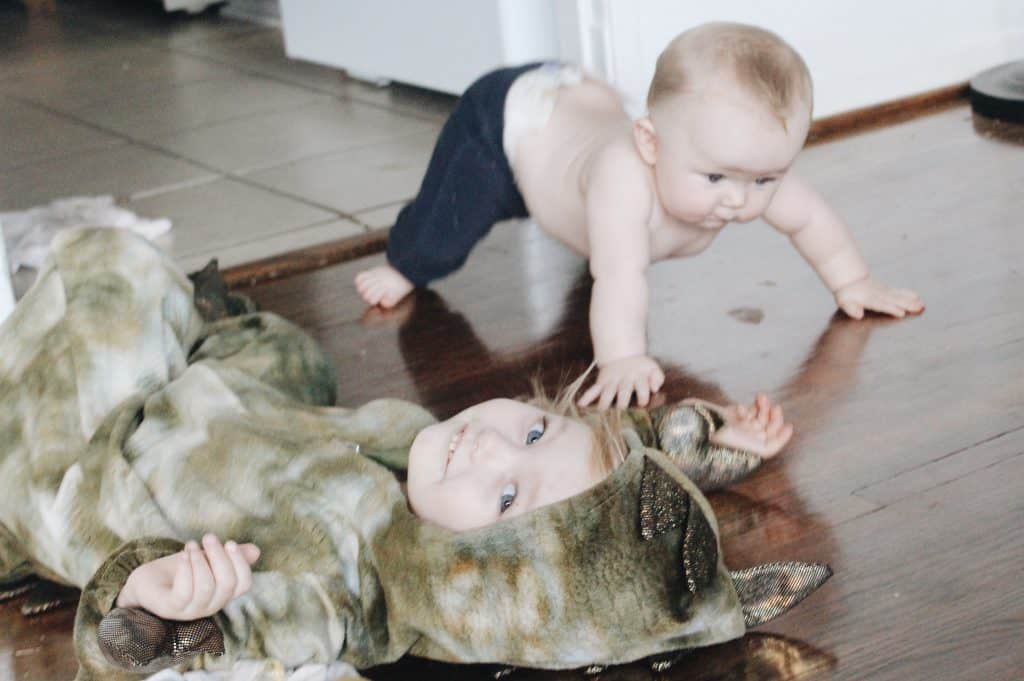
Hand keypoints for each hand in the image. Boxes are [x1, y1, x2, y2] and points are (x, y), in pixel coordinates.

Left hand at [117, 535, 259, 620]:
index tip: (229, 542)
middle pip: (226, 583)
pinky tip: (184, 554)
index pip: (243, 584)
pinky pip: (184, 592)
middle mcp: (210, 606)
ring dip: (200, 559)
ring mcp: (190, 610)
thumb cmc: (179, 570)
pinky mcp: (170, 608)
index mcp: (222, 595)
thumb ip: (229, 556)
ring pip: (206, 586)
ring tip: (191, 545)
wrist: (146, 583)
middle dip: (219, 555)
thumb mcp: (206, 559)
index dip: (240, 562)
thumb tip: (256, 551)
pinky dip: (186, 569)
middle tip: (209, 537)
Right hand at [579, 355, 664, 408]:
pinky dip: (587, 396)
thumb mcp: (653, 368)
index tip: (642, 403)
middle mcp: (624, 379)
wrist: (623, 354)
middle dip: (622, 400)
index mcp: (638, 377)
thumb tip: (655, 389)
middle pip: (623, 391)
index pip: (642, 387)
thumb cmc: (641, 367)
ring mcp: (611, 381)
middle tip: (621, 408)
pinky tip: (581, 404)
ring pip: (607, 392)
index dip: (643, 395)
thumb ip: (658, 377)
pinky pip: (593, 390)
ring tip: (601, 410)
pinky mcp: (602, 382)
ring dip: (604, 400)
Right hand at [710, 394, 792, 457]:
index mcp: (754, 450)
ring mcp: (740, 426)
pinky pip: (744, 410)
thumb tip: (789, 427)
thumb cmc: (730, 445)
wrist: (702, 434)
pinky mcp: (730, 416)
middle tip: (775, 407)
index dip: (782, 433)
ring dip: (762, 406)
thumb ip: (774, 443)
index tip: (788, 426)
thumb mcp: (758, 450)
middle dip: (773, 416)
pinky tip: (740, 409)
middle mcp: (748, 439)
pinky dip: (744, 409)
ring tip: (761, 396)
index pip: (773, 441)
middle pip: (767, 426)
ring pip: (758, 415)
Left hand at [834, 277, 923, 318]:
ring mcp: (885, 292)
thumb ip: (851, 309)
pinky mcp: (888, 290)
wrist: (851, 280)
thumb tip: (858, 315)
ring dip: (911, 301)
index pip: (882, 305)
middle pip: (895, 300)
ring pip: (900, 296)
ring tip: (922, 305)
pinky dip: (909, 294)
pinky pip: (900, 292)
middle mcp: (879, 295)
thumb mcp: (844, 302)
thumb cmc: (847, 294)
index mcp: (869, 300)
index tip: (901, 313)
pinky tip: (918, 297)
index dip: (891, 308)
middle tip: (919, 308)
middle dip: (907, 305)